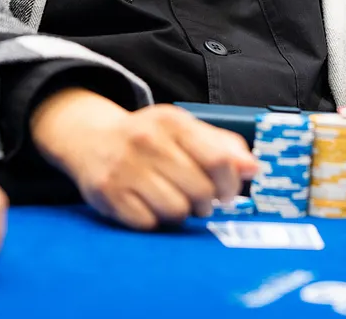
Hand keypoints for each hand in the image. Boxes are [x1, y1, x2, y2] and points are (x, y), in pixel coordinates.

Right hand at [31, 90, 256, 229]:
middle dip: (204, 202)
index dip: (230, 185)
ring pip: (176, 211)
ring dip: (179, 213)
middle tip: (195, 198)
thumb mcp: (184, 130)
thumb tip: (254, 169)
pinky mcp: (107, 193)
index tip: (227, 194)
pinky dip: (153, 221)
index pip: (219, 161)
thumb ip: (222, 146)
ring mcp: (125, 167)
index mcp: (173, 122)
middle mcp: (147, 141)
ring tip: (170, 200)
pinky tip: (147, 206)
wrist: (90, 137)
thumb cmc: (149, 138)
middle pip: (200, 191)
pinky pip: (148, 223)